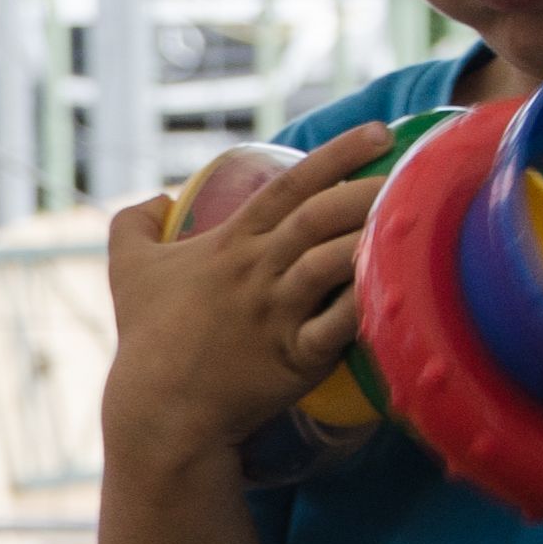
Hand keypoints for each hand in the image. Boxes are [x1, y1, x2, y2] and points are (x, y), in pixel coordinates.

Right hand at [102, 123, 394, 475]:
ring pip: (334, 262)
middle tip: (413, 175)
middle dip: (369, 190)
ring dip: (374, 238)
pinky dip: (370, 303)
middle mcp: (259, 271)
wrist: (159, 411)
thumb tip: (161, 197)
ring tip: (416, 222)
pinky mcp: (297, 359)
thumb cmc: (147, 338)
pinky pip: (341, 325)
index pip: (290, 185)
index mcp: (230, 243)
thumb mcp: (126, 269)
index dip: (337, 154)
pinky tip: (404, 286)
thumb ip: (133, 222)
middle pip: (322, 217)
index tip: (379, 132)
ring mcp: (280, 314)